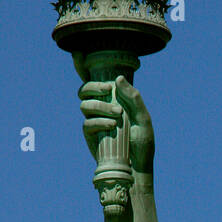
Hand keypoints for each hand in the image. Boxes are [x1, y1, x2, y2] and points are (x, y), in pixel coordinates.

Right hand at [74, 54, 154, 174]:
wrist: (137, 168)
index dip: (82, 65)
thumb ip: (134, 99)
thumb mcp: (143, 119)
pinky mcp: (90, 135)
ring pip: (85, 104)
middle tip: (109, 89)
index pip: (96, 80)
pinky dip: (99, 122)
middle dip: (94, 86)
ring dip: (100, 106)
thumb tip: (119, 78)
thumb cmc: (142, 143)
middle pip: (85, 88)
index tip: (78, 53)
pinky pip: (87, 123)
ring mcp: (94, 121)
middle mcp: (101, 107)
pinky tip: (112, 126)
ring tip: (117, 115)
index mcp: (114, 99)